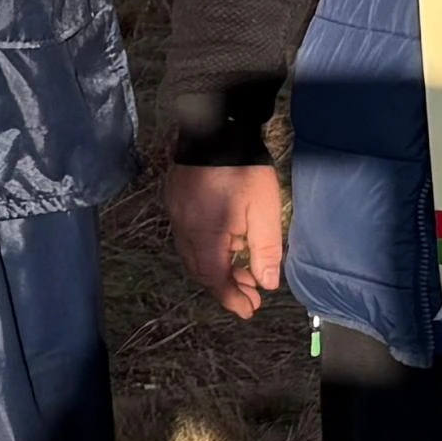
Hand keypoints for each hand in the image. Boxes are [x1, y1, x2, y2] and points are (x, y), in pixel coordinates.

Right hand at [164, 163, 283, 319]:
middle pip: (200, 270)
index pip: (215, 278)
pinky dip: (205, 251)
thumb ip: (265, 250)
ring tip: (241, 273)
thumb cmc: (245, 171)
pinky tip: (224, 246)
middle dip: (225, 287)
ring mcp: (176, 215)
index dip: (231, 298)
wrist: (215, 130)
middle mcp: (185, 229)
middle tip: (250, 295)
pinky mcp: (174, 202)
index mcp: (207, 234)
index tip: (249, 310)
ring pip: (191, 255)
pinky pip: (187, 238)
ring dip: (215, 269)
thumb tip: (267, 284)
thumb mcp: (265, 211)